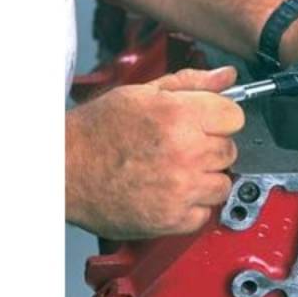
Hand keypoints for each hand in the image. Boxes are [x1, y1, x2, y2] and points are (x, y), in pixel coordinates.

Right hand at [66, 66, 243, 239]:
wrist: (62, 170)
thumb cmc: (97, 131)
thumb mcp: (142, 94)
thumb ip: (191, 84)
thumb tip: (227, 77)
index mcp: (179, 116)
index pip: (235, 117)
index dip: (219, 118)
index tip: (206, 123)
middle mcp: (185, 152)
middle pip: (230, 150)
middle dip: (210, 147)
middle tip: (182, 147)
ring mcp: (181, 188)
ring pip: (222, 184)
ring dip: (204, 179)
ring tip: (175, 171)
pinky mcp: (173, 219)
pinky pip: (204, 213)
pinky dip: (190, 207)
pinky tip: (169, 193)